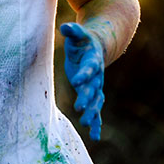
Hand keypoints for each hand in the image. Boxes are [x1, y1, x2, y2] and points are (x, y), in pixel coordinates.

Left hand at [59, 22, 104, 140]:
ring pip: (95, 102)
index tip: (77, 81)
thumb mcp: (78, 34)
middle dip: (87, 98)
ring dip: (92, 113)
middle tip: (80, 108)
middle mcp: (96, 76)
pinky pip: (96, 110)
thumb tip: (66, 27)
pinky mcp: (92, 94)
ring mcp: (95, 86)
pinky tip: (95, 136)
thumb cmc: (83, 41)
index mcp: (92, 60)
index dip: (84, 74)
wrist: (98, 47)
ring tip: (86, 124)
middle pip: (93, 88)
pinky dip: (96, 122)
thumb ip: (73, 31)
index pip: (89, 68)